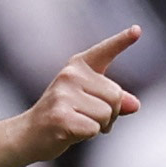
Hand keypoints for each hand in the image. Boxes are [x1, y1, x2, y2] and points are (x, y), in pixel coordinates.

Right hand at [0, 26, 140, 166]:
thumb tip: (135, 105)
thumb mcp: (90, 104)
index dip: (122, 41)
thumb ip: (113, 101)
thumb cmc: (64, 117)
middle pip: (116, 95)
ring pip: (107, 114)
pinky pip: (94, 129)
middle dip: (111, 114)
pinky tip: (71, 133)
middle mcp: (70, 75)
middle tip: (90, 118)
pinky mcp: (60, 116)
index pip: (104, 51)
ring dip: (100, 126)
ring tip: (80, 124)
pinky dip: (88, 136)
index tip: (137, 30)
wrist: (28, 135)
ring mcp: (63, 94)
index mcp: (77, 67)